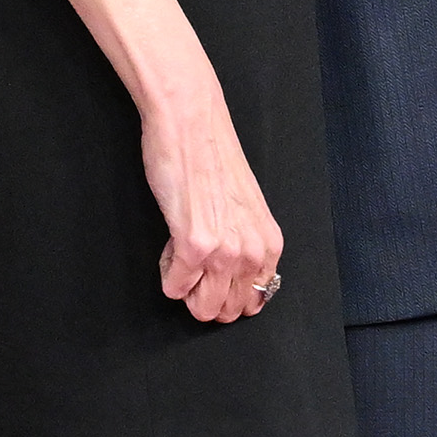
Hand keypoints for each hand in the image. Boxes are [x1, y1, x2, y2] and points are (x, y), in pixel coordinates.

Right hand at [138, 81, 284, 324]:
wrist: (191, 124)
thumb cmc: (212, 160)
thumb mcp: (245, 211)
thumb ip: (246, 246)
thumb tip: (232, 283)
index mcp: (269, 246)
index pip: (252, 303)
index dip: (224, 291)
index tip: (211, 268)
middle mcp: (253, 253)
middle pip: (225, 312)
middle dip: (202, 294)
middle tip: (193, 260)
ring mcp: (226, 252)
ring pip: (202, 309)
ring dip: (185, 287)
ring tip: (182, 251)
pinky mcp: (195, 246)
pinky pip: (175, 288)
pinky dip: (167, 273)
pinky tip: (172, 241)